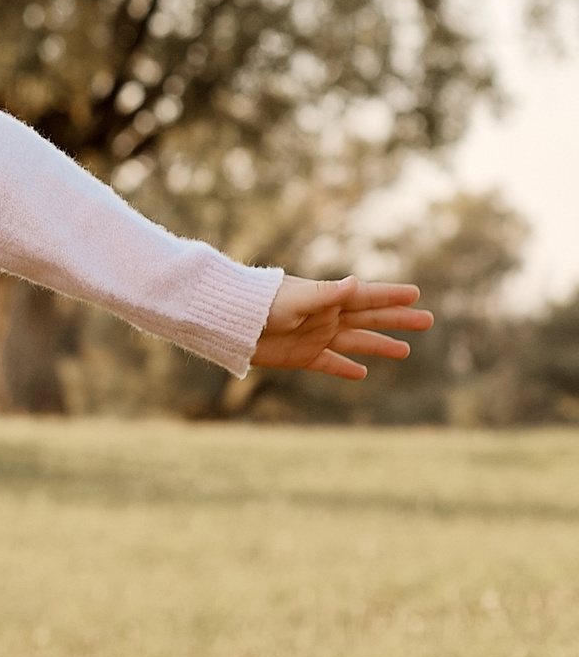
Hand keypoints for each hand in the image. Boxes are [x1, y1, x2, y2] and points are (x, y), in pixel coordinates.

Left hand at [252, 275, 431, 379]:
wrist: (230, 323)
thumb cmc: (260, 304)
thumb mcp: (294, 299)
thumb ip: (325, 295)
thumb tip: (354, 283)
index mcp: (328, 299)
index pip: (368, 297)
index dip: (392, 296)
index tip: (416, 294)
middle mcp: (327, 317)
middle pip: (370, 319)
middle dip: (398, 320)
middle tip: (427, 320)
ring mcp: (316, 337)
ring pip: (356, 342)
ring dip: (380, 345)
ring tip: (405, 351)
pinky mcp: (302, 356)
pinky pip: (330, 363)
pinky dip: (345, 368)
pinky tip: (362, 373)